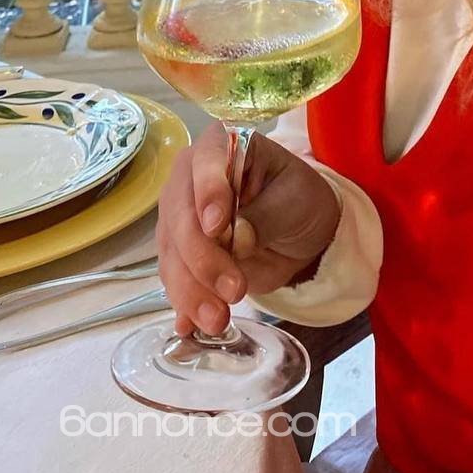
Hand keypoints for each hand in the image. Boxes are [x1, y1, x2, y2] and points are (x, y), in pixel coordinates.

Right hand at [157, 121, 341, 336]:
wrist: (300, 230)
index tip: (217, 226)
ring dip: (191, 291)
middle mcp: (190, 178)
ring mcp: (179, 217)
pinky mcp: (179, 254)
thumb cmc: (300, 199)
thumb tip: (236, 239)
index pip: (205, 162)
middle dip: (202, 259)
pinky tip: (190, 326)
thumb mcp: (296, 199)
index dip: (207, 193)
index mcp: (222, 146)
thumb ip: (266, 214)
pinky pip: (174, 279)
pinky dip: (184, 303)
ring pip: (172, 255)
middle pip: (180, 217)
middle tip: (234, 290)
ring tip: (218, 320)